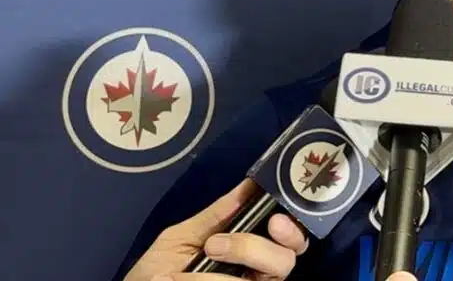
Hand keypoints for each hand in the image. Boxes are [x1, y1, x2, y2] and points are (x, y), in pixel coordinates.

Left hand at [123, 179, 308, 280]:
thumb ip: (216, 215)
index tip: (276, 218)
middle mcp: (256, 274)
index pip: (291, 240)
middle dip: (255, 248)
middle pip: (285, 261)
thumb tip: (250, 185)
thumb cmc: (155, 271)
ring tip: (199, 258)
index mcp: (251, 250)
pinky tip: (184, 280)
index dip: (293, 230)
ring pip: (267, 278)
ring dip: (229, 263)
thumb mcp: (181, 236)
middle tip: (218, 244)